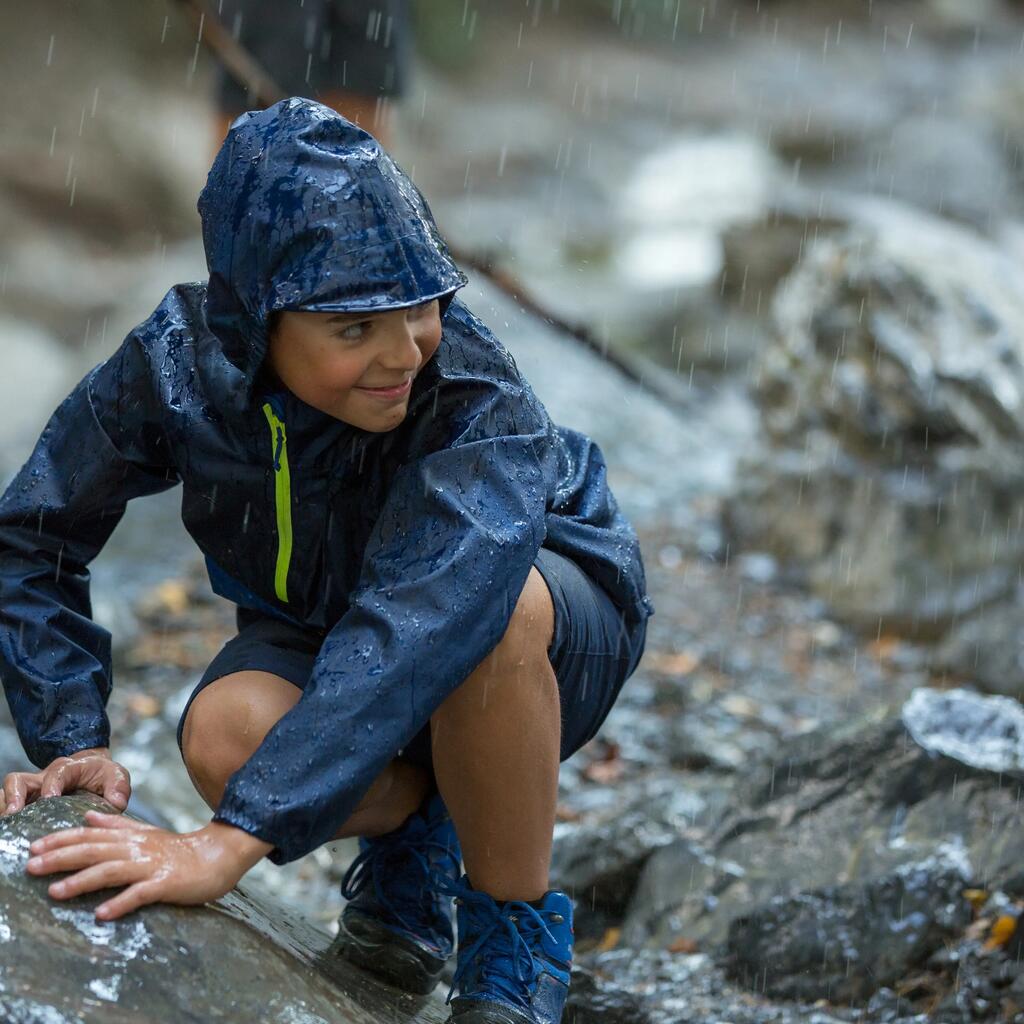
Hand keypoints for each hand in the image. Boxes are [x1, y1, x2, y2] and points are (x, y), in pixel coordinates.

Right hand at [2, 747, 130, 816]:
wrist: (92, 772)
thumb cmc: (103, 775)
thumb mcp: (116, 776)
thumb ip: (119, 788)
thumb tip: (116, 804)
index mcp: (69, 769)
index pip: (57, 773)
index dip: (51, 784)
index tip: (50, 798)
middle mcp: (45, 777)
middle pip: (20, 780)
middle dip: (15, 796)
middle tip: (14, 814)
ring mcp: (33, 790)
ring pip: (10, 791)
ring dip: (6, 806)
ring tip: (6, 826)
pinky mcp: (28, 802)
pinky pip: (9, 804)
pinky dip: (7, 813)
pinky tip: (9, 831)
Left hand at [24, 811, 272, 919]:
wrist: (219, 855)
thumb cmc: (179, 849)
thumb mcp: (146, 832)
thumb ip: (117, 825)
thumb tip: (87, 816)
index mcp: (132, 836)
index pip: (90, 835)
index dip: (61, 839)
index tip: (34, 846)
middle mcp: (138, 848)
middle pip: (94, 851)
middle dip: (61, 858)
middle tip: (31, 866)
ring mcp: (152, 865)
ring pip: (112, 870)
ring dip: (82, 881)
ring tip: (55, 892)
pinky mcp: (167, 883)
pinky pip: (141, 893)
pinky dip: (121, 902)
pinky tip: (102, 913)